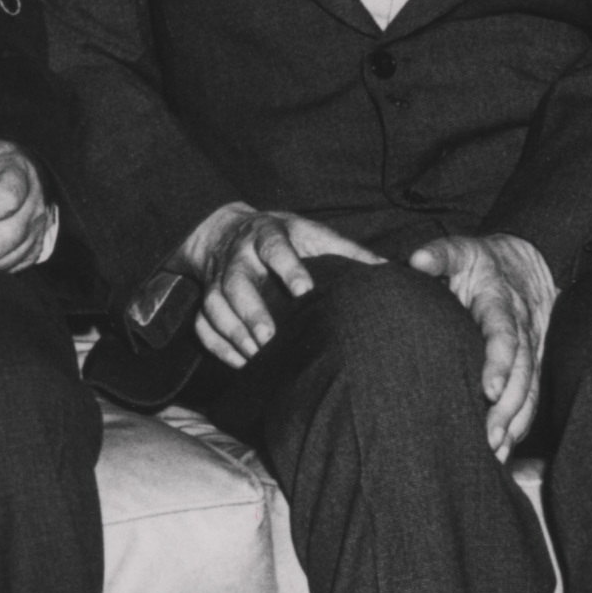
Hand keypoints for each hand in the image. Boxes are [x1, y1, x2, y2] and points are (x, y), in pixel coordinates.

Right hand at [178, 202, 381, 368]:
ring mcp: (219, 278)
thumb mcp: (313, 235)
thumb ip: (347, 251)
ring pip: (215, 304)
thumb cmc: (284, 237)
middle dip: (251, 310)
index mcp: (268, 236)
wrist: (228, 230)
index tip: (304, 290)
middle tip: (268, 337)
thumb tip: (389, 270)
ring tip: (255, 356)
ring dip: (233, 332)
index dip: (288, 268)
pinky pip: (202, 323)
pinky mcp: (206, 296)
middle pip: (237, 282)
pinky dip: (217, 345)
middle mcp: (239, 257)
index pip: (275, 248)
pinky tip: (240, 363)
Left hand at [404, 231, 558, 458]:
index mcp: (502, 304)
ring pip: (530, 390)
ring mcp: (533, 349)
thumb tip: (418, 259)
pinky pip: (532, 397)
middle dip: (509, 407)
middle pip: (522, 372)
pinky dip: (521, 424)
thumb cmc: (481, 261)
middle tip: (490, 437)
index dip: (499, 362)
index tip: (489, 389)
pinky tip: (505, 449)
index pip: (505, 334)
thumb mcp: (462, 249)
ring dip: (516, 422)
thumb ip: (441, 254)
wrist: (527, 260)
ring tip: (496, 451)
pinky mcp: (534, 364)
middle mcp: (523, 330)